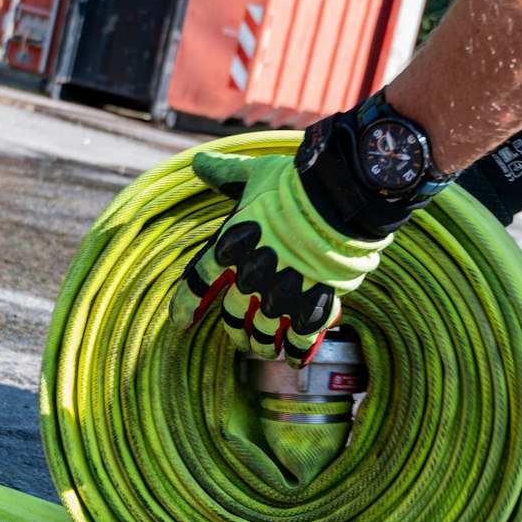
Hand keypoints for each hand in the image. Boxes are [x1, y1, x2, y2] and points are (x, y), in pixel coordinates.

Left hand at [167, 149, 386, 364]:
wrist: (339, 197)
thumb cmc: (294, 182)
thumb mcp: (253, 174)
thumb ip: (224, 174)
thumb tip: (198, 162)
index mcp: (229, 245)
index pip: (197, 283)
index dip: (185, 306)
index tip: (181, 323)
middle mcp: (251, 274)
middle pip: (233, 315)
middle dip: (235, 330)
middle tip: (240, 336)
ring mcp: (282, 292)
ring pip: (264, 333)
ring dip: (262, 344)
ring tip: (265, 349)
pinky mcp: (313, 302)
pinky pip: (300, 337)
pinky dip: (296, 351)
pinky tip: (293, 358)